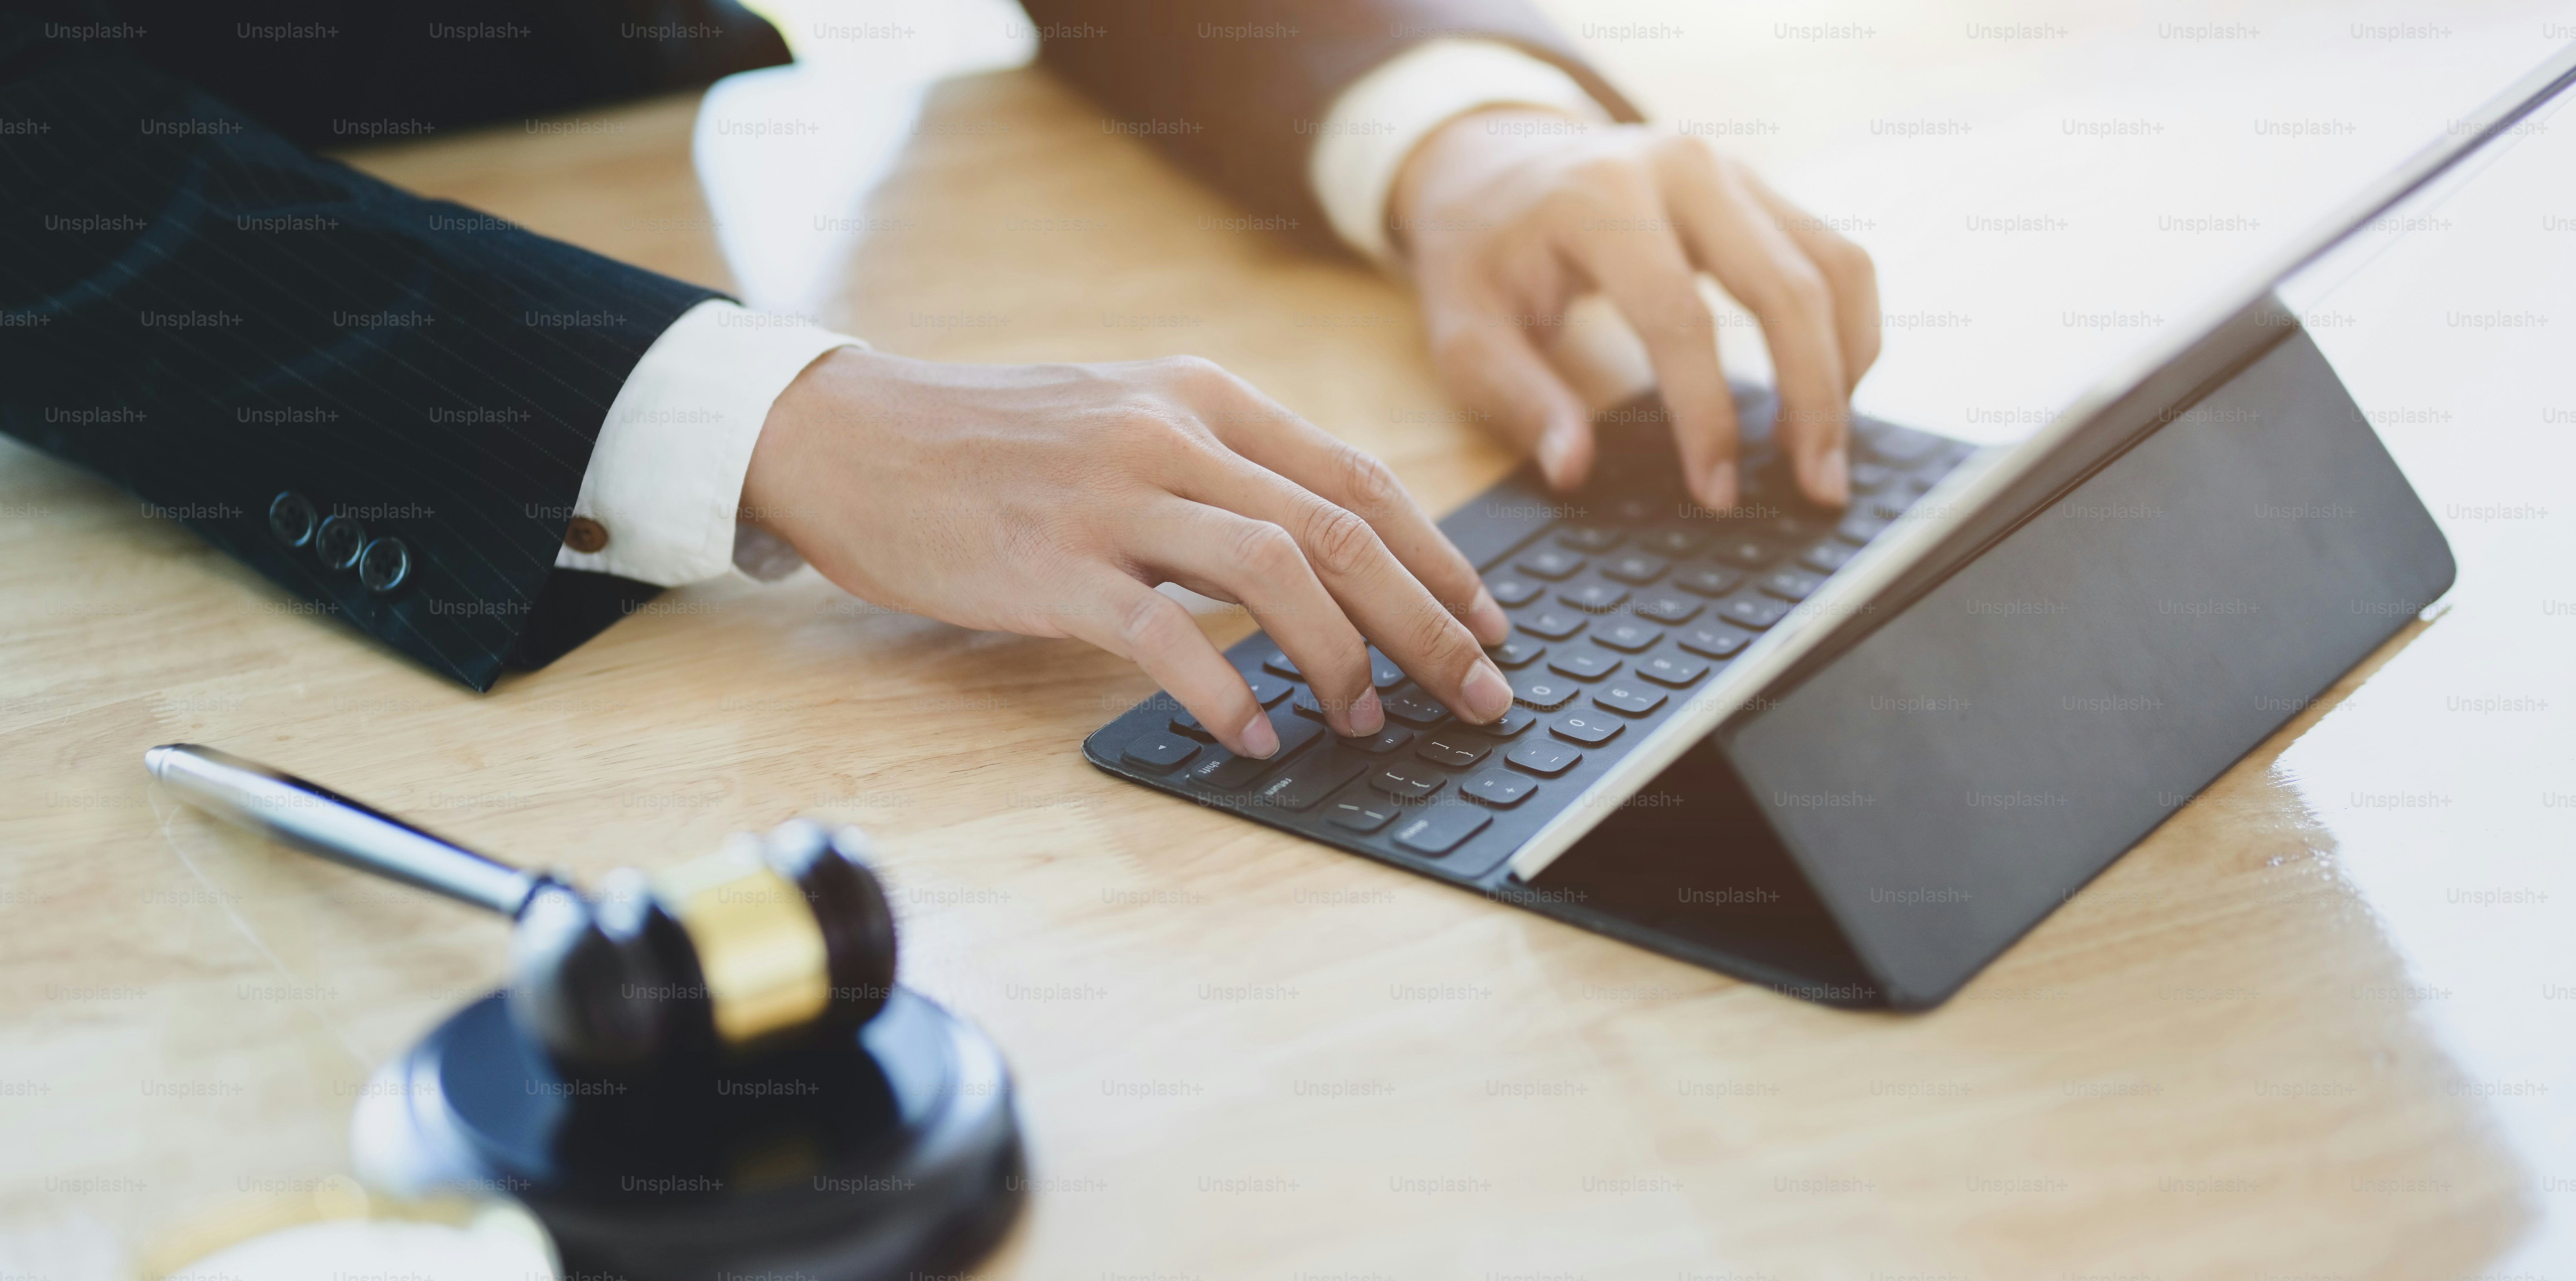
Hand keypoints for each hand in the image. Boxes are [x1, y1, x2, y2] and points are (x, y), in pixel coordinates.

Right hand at [740, 348, 1514, 758]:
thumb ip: (1218, 469)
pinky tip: (1260, 737)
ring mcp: (1110, 497)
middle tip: (1480, 692)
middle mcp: (1170, 434)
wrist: (850, 436)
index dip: (1439, 558)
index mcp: (1202, 397)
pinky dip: (1227, 693)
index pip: (1357, 479)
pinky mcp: (1051, 565)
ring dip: (1343, 656)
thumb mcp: (1125, 420)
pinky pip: (1166, 636)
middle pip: (1339, 528)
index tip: (1489, 622)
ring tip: (1371, 719)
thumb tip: (1323, 549)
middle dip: (1429, 620)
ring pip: (1274, 570)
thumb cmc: (992, 444)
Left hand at [1391, 108, 1881, 512]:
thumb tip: (1573, 469)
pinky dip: (1846, 328)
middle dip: (1812, 398)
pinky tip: (1828, 392)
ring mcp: (1731, 169)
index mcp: (1600, 197)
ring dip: (1846, 365)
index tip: (1717, 492)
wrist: (1490, 162)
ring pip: (1832, 266)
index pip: (1679, 317)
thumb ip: (1518, 399)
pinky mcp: (1759, 187)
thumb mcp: (1463, 329)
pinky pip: (1834, 255)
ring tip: (1827, 452)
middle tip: (1821, 487)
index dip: (1706, 414)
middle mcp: (1680, 167)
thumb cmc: (1478, 253)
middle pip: (1784, 288)